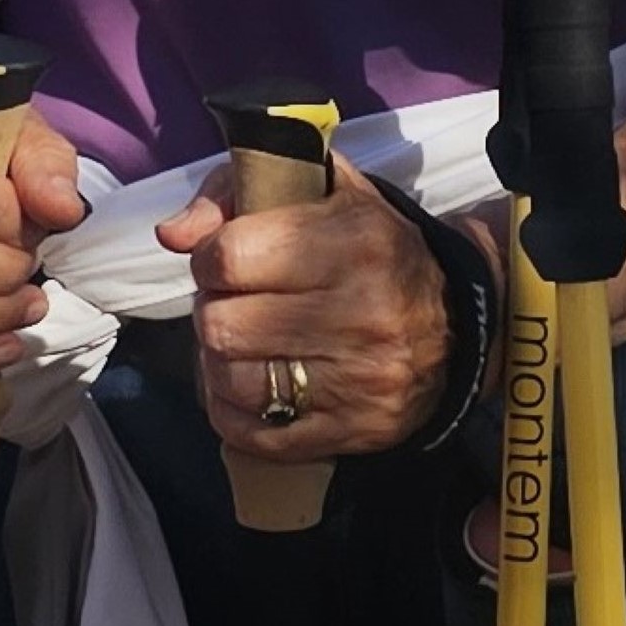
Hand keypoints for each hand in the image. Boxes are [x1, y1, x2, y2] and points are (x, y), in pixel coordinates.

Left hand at [162, 167, 467, 464]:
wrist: (452, 327)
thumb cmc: (369, 250)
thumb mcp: (319, 193)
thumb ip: (236, 192)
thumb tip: (173, 234)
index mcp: (355, 242)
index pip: (229, 258)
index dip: (210, 260)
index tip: (225, 262)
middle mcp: (363, 313)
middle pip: (221, 326)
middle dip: (215, 312)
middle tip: (237, 305)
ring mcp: (359, 380)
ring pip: (230, 381)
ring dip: (220, 363)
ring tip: (243, 345)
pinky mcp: (351, 430)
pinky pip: (250, 434)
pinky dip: (233, 411)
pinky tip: (251, 386)